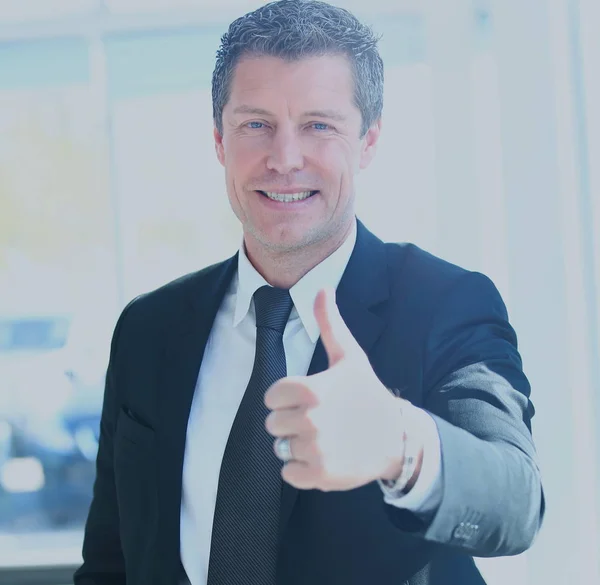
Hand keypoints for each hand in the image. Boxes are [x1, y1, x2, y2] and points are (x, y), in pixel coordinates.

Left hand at [264, 286, 409, 490]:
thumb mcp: (350, 356)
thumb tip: (322, 288)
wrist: (397, 437)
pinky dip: (301, 469)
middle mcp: (310, 420)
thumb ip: (329, 323)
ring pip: (281, 448)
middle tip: (319, 419)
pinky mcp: (319, 476)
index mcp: (311, 389)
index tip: (309, 398)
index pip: (272, 396)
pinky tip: (324, 457)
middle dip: (291, 421)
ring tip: (324, 437)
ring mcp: (315, 450)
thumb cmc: (366, 393)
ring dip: (298, 444)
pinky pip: (288, 473)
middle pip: (273, 423)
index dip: (287, 397)